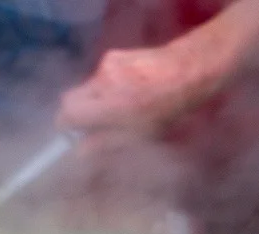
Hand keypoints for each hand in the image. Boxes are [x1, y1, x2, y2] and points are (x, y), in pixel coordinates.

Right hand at [57, 40, 227, 134]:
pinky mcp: (114, 55)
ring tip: (120, 109)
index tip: (72, 135)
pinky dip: (107, 88)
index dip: (66, 126)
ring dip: (95, 101)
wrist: (192, 67)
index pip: (66, 113)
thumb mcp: (141, 134)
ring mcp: (107, 65)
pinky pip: (101, 77)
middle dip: (77, 114)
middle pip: (70, 99)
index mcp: (109, 104)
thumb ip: (106, 142)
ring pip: (87, 89)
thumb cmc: (172, 106)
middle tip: (93, 126)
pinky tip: (129, 91)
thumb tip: (80, 152)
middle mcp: (103, 81)